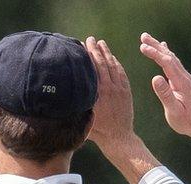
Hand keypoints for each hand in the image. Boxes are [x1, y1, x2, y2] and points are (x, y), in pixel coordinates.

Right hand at [85, 36, 135, 153]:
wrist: (118, 139)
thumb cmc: (97, 131)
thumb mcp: (83, 117)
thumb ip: (76, 104)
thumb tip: (64, 94)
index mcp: (96, 93)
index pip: (91, 68)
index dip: (87, 55)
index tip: (81, 46)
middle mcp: (108, 88)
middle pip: (101, 63)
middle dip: (95, 50)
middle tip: (90, 39)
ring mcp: (119, 89)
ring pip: (113, 66)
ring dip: (107, 53)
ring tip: (101, 43)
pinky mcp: (126, 92)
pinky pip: (121, 73)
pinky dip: (116, 63)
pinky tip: (112, 57)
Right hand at [139, 32, 190, 141]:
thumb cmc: (187, 121)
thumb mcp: (174, 111)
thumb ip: (165, 94)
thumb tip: (155, 78)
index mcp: (181, 83)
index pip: (166, 63)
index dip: (155, 53)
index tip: (142, 47)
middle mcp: (184, 77)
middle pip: (169, 56)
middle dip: (156, 45)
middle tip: (143, 36)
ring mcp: (185, 78)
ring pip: (172, 58)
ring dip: (160, 47)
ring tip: (148, 40)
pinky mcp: (184, 80)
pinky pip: (174, 63)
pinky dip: (167, 53)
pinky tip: (164, 48)